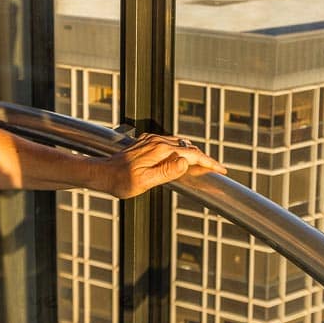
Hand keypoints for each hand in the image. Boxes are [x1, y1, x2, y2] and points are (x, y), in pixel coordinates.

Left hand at [101, 134, 226, 198]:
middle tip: (216, 169)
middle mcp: (158, 142)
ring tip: (204, 164)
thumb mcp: (144, 182)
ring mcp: (152, 141)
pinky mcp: (147, 143)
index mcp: (160, 151)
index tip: (221, 169)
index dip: (208, 162)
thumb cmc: (121, 182)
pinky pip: (170, 143)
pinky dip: (181, 150)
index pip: (191, 154)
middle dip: (204, 158)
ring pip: (180, 144)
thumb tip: (185, 162)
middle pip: (188, 147)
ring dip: (193, 153)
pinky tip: (182, 157)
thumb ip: (166, 172)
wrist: (102, 173)